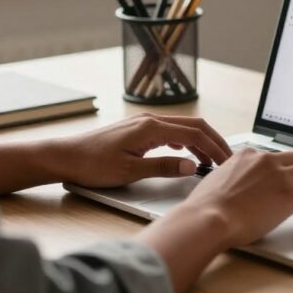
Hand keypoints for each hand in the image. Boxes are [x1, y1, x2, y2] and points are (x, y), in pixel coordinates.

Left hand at [57, 113, 232, 187]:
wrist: (66, 157)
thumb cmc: (93, 165)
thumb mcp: (130, 171)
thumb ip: (163, 167)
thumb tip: (191, 166)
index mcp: (152, 128)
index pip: (195, 135)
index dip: (214, 149)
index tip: (227, 163)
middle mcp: (151, 120)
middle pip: (194, 126)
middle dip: (214, 142)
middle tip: (227, 160)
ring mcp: (145, 123)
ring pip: (183, 127)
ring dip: (200, 142)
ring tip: (210, 161)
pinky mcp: (139, 129)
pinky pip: (171, 131)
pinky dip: (186, 141)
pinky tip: (186, 155)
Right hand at [176, 148, 292, 248]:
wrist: (208, 218)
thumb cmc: (206, 209)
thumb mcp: (217, 181)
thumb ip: (231, 178)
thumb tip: (234, 189)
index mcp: (247, 155)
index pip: (274, 157)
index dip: (285, 169)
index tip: (288, 179)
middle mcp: (266, 160)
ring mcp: (280, 176)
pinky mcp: (290, 195)